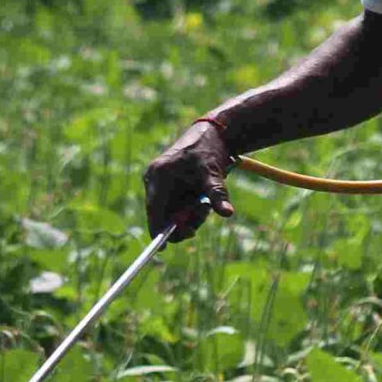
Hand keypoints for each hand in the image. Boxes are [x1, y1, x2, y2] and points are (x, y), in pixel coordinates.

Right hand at [144, 120, 235, 240]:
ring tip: (204, 205)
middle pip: (163, 215)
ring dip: (189, 216)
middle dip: (183, 221)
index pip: (154, 209)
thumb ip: (217, 194)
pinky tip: (201, 201)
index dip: (157, 229)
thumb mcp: (213, 172)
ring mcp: (161, 185)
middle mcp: (155, 181)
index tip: (162, 248)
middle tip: (203, 214)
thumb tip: (227, 213)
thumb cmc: (209, 149)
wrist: (211, 134)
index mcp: (159, 175)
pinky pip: (176, 208)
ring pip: (171, 214)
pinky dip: (189, 210)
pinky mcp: (168, 187)